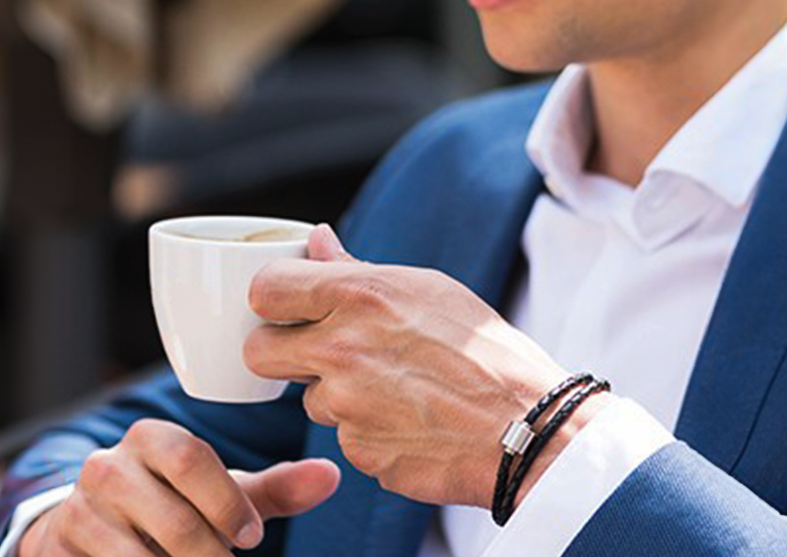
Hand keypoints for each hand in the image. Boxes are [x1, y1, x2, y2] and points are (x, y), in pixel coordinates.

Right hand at [20, 419, 339, 556]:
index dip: (229, 505)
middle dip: (211, 554)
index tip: (252, 537)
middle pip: (174, 520)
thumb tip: (332, 475)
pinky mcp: (60, 545)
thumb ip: (274, 489)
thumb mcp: (219, 494)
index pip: (193, 460)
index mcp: (151, 437)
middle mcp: (108, 465)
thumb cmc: (171, 504)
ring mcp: (79, 508)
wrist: (92, 526)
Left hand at [246, 225, 611, 508]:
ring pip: (306, 398)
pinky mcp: (357, 450)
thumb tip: (316, 241)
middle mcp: (341, 348)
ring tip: (394, 389)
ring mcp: (345, 405)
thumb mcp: (428, 289)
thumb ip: (357, 269)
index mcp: (359, 295)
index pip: (265, 289)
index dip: (271, 299)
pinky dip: (364, 429)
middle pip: (258, 351)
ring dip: (335, 394)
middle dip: (278, 352)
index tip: (285, 308)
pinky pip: (342, 435)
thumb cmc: (486, 351)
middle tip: (315, 353)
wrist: (528, 429)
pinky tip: (407, 421)